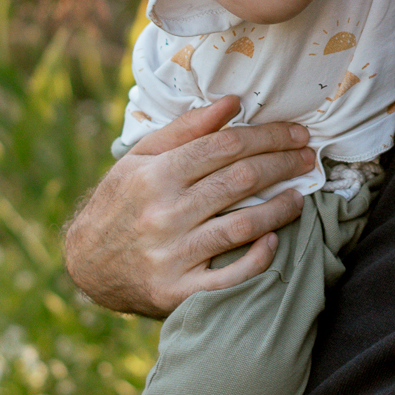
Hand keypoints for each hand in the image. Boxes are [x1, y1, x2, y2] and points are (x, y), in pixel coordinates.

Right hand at [62, 98, 313, 317]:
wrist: (85, 264)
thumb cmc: (120, 203)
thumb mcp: (140, 158)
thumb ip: (186, 130)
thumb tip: (232, 103)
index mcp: (154, 175)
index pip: (224, 146)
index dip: (267, 136)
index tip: (296, 134)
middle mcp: (163, 213)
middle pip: (240, 180)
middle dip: (283, 164)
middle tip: (309, 158)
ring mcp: (172, 255)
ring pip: (242, 225)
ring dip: (281, 207)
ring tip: (300, 195)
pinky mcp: (177, 291)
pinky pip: (230, 277)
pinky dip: (258, 258)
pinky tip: (274, 240)